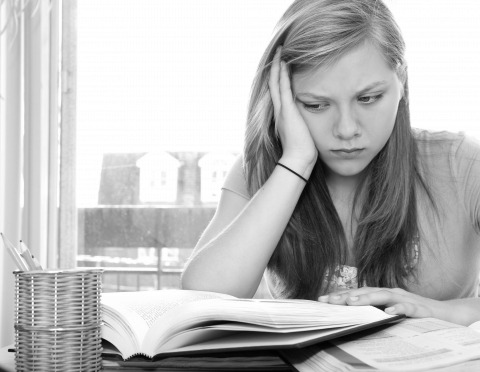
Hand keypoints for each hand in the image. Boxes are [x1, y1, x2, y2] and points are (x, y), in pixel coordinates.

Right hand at [268, 46, 316, 173]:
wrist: (298, 160)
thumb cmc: (304, 151)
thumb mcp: (304, 135)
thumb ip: (305, 126)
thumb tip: (312, 124)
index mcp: (283, 117)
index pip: (279, 93)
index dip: (279, 79)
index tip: (282, 66)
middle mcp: (279, 111)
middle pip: (273, 84)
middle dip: (275, 69)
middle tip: (278, 52)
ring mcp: (282, 110)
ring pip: (276, 83)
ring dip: (277, 67)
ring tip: (280, 51)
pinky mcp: (287, 110)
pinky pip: (282, 88)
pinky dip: (282, 74)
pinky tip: (284, 62)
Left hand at [318, 287, 463, 323]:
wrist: (444, 314)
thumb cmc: (411, 312)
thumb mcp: (388, 312)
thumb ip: (372, 312)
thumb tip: (349, 315)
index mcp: (381, 294)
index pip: (357, 293)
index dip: (340, 295)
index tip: (321, 300)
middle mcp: (390, 293)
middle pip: (366, 291)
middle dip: (347, 295)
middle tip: (331, 300)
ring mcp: (405, 298)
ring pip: (383, 296)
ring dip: (367, 298)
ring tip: (352, 302)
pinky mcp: (420, 308)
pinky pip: (409, 307)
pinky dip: (399, 308)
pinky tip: (390, 312)